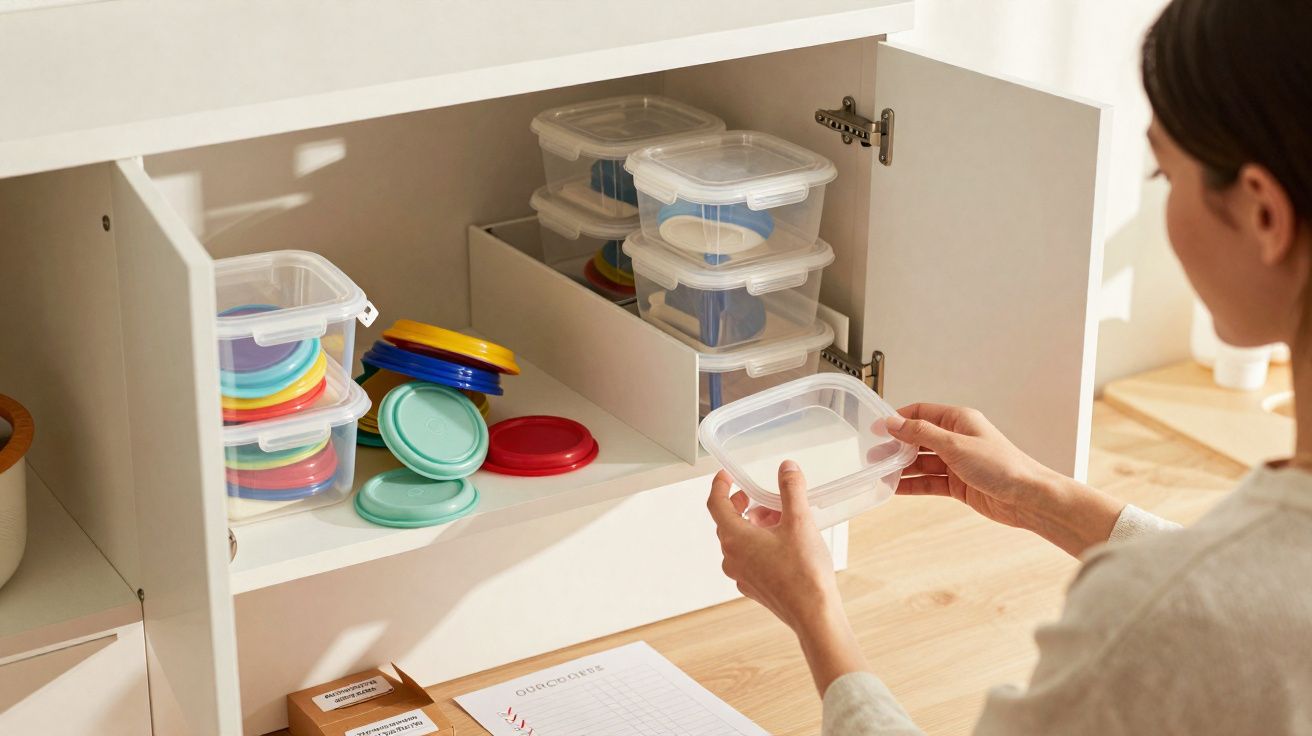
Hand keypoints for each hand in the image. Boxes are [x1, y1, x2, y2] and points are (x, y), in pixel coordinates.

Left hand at [707, 461, 838, 631]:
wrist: (814, 614)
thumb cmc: (804, 572)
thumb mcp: (800, 522)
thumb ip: (791, 490)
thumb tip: (787, 469)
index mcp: (734, 538)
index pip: (715, 504)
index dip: (719, 485)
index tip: (725, 476)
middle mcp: (731, 558)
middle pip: (728, 522)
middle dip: (744, 505)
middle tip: (759, 495)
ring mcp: (741, 575)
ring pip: (740, 541)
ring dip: (756, 525)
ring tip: (781, 518)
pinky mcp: (754, 587)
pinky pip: (750, 558)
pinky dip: (761, 543)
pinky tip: (785, 542)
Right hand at [881, 403, 1124, 556]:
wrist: (1028, 498)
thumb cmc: (1002, 466)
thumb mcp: (956, 445)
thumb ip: (922, 434)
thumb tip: (894, 422)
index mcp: (958, 420)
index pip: (920, 413)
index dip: (897, 420)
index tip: (876, 429)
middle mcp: (956, 439)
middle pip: (917, 439)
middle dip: (895, 447)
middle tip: (872, 456)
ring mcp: (956, 462)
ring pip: (921, 462)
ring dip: (901, 468)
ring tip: (879, 473)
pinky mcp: (957, 484)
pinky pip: (928, 482)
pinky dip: (912, 485)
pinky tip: (895, 488)